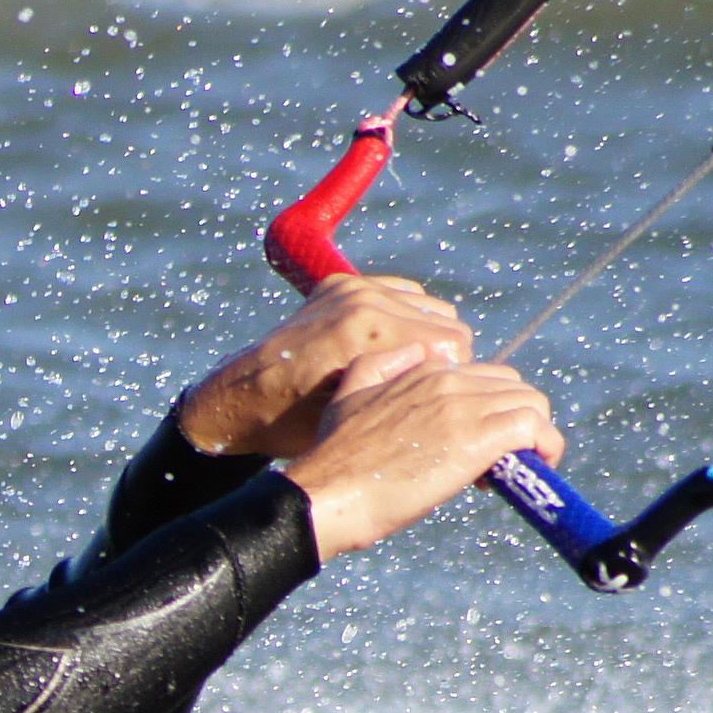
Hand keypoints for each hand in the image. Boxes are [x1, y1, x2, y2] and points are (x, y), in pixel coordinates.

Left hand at [173, 274, 470, 460]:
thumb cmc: (298, 427)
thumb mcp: (359, 424)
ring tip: (404, 373)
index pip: (454, 344)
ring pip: (428, 306)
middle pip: (446, 323)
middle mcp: (361, 302)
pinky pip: (401, 293)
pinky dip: (404, 317)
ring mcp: (350, 289)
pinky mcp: (341, 284)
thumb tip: (473, 411)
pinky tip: (387, 350)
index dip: (457, 379)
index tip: (447, 404)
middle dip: (444, 359)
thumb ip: (411, 404)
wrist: (240, 400)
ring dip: (425, 336)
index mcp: (367, 334)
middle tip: (427, 392)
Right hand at [276, 353, 566, 560]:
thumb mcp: (348, 396)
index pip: (485, 376)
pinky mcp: (477, 439)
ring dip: (532, 439)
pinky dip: (543, 450)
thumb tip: (412, 352)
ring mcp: (464, 407)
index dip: (488, 410)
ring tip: (509, 472)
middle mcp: (448, 380)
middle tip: (494, 463)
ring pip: (533, 405)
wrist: (327, 493)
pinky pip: (536, 429)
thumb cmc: (334, 457)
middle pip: (516, 387)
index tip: (474, 447)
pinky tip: (524, 476)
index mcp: (422, 369)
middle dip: (514, 422)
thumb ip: (378, 367)